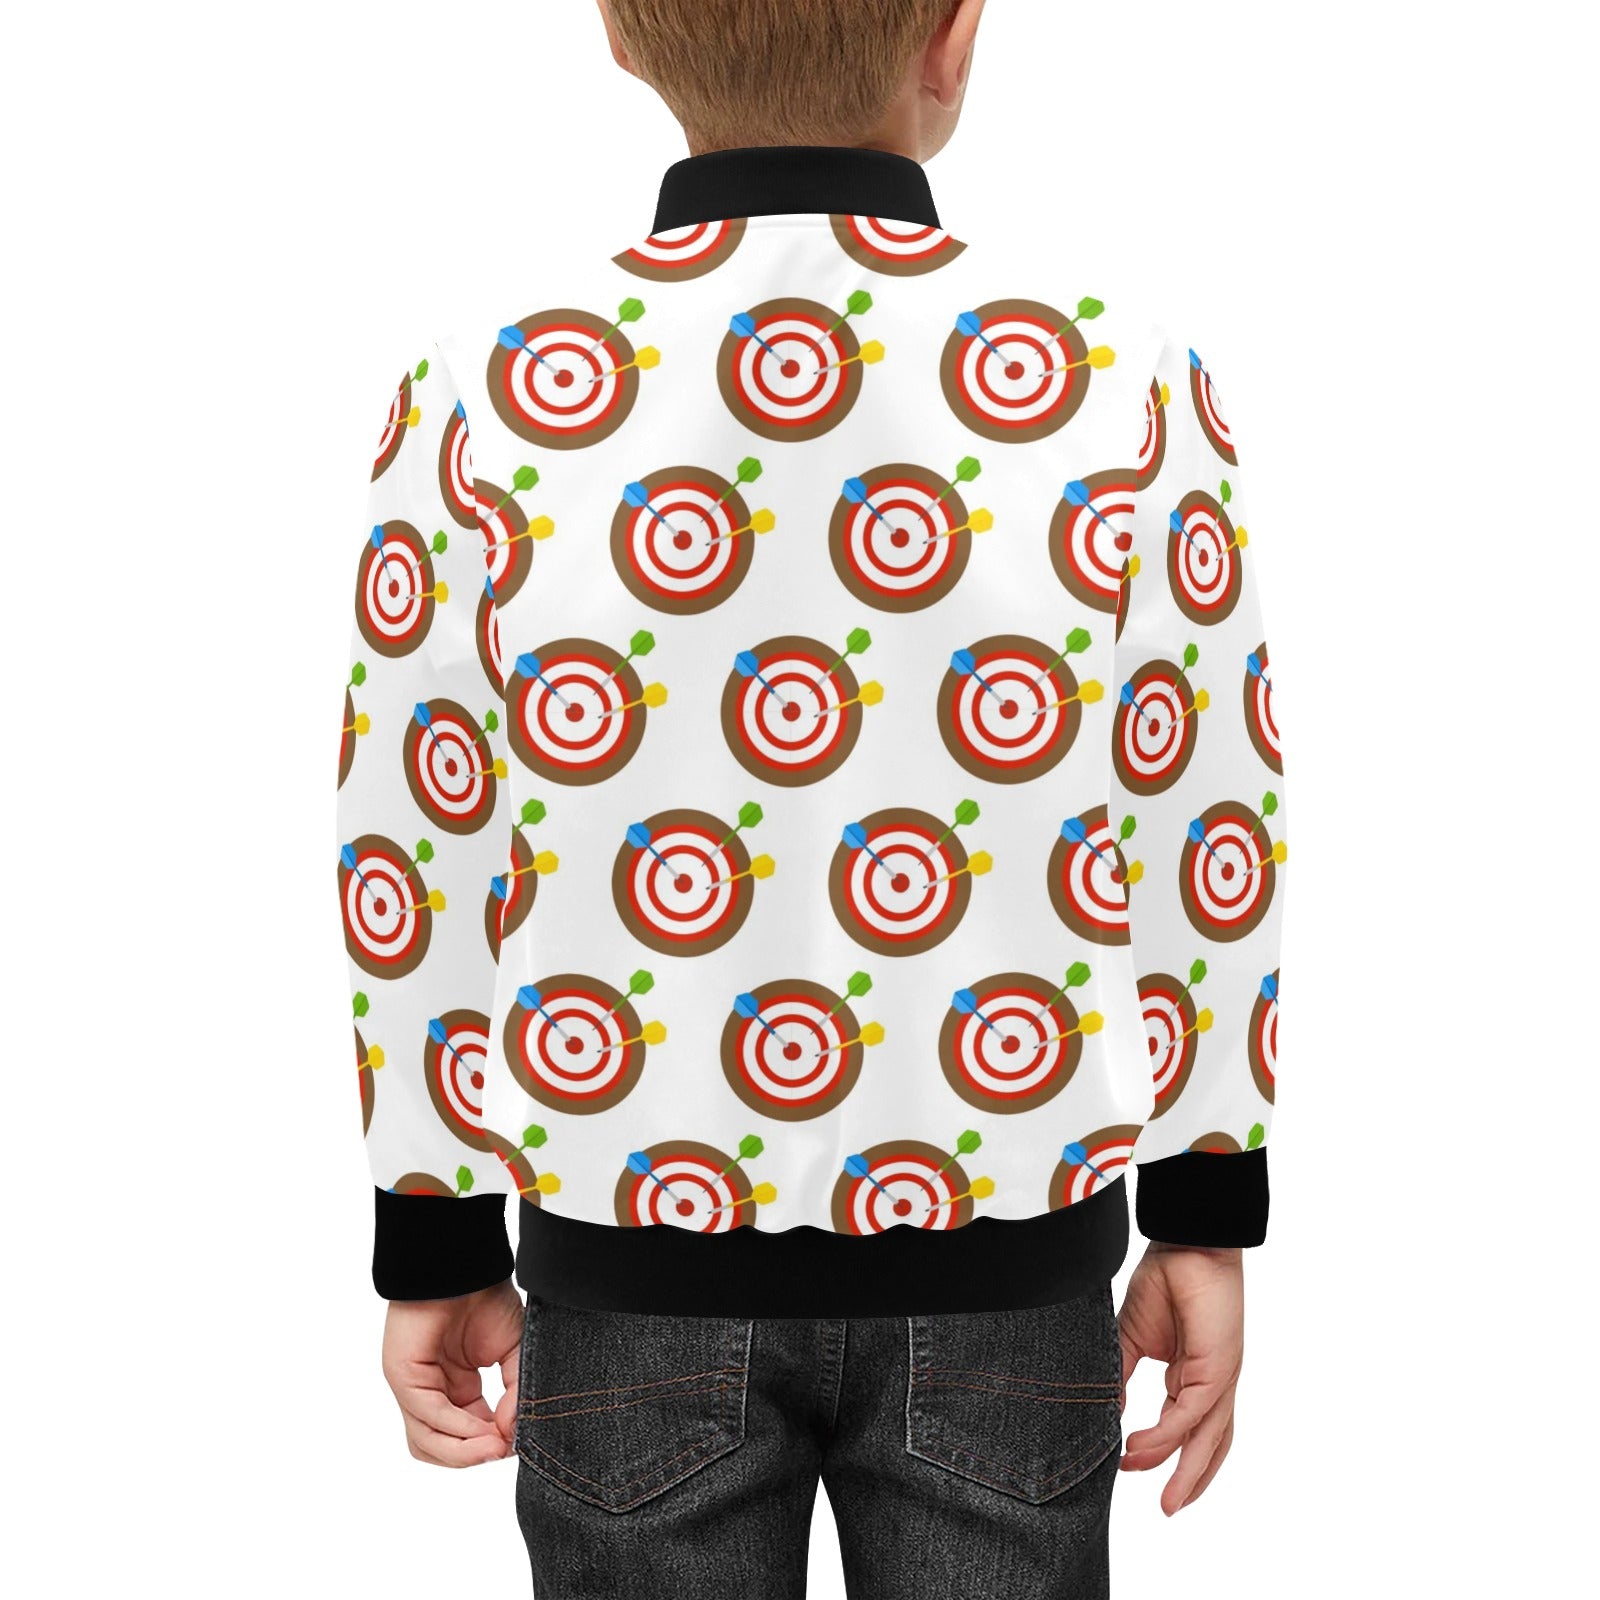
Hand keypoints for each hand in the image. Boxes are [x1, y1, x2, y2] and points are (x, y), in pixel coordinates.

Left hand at [382, 1280, 524, 1466]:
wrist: (465, 1265)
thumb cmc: (486, 1299)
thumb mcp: (515, 1352)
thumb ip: (516, 1393)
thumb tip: (513, 1434)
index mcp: (458, 1389)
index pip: (469, 1436)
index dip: (493, 1446)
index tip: (519, 1442)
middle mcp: (433, 1393)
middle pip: (443, 1448)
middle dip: (475, 1455)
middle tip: (505, 1449)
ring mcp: (414, 1387)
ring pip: (427, 1442)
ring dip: (462, 1453)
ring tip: (493, 1447)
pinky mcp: (403, 1377)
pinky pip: (427, 1415)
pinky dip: (455, 1427)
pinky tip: (480, 1427)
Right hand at [1118, 1242, 1243, 1513]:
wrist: (1186, 1243)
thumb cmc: (1165, 1279)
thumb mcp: (1130, 1335)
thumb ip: (1120, 1373)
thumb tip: (1106, 1410)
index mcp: (1190, 1375)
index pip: (1186, 1428)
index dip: (1164, 1452)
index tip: (1129, 1465)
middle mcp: (1210, 1384)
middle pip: (1208, 1445)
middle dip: (1189, 1480)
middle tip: (1167, 1509)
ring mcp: (1218, 1379)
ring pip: (1208, 1440)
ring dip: (1188, 1473)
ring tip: (1168, 1502)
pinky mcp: (1218, 1370)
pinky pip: (1193, 1413)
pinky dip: (1169, 1434)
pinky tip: (1142, 1446)